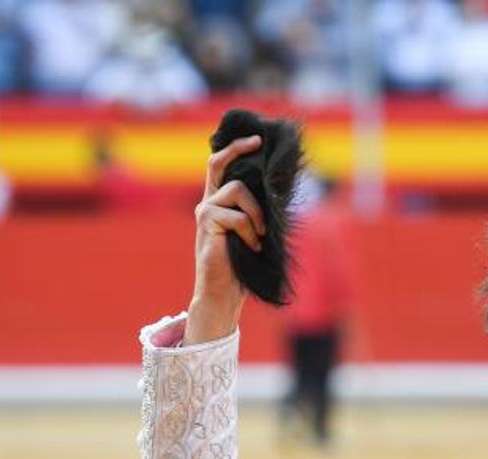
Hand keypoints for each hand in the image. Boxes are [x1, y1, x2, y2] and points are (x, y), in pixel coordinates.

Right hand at [184, 135, 267, 344]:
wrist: (223, 291)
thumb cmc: (242, 264)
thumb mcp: (255, 231)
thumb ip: (259, 210)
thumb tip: (281, 190)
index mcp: (219, 201)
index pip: (221, 166)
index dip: (236, 148)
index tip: (256, 139)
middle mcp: (208, 202)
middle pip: (217, 162)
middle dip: (238, 148)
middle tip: (258, 142)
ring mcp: (206, 211)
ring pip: (237, 190)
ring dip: (256, 212)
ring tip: (260, 235)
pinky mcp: (207, 224)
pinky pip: (238, 217)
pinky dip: (250, 232)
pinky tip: (252, 247)